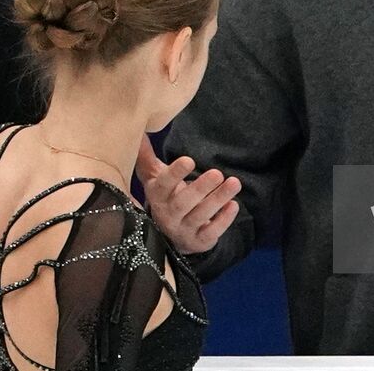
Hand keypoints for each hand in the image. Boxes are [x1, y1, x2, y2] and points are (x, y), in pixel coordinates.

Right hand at [135, 135, 240, 254]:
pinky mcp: (198, 241)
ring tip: (234, 183)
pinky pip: (211, 232)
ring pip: (200, 216)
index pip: (163, 185)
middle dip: (201, 188)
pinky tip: (234, 205)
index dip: (175, 174)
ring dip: (218, 199)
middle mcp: (167, 215)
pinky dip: (224, 220)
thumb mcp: (155, 179)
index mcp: (157, 196)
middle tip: (217, 173)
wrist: (169, 236)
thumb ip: (147, 157)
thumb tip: (138, 131)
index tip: (189, 160)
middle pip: (183, 203)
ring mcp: (183, 230)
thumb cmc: (166, 198)